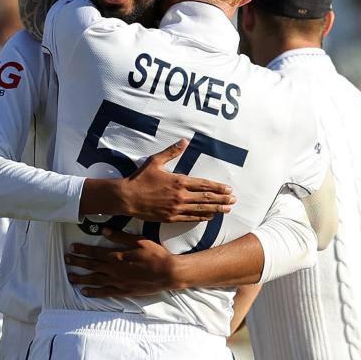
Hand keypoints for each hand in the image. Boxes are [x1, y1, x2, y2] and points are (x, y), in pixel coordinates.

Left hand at [65, 227, 181, 296]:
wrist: (168, 273)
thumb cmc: (156, 255)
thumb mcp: (139, 241)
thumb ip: (120, 236)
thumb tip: (104, 229)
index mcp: (117, 256)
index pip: (95, 252)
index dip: (82, 250)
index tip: (72, 248)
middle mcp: (115, 270)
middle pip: (91, 266)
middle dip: (77, 262)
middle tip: (66, 259)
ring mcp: (118, 282)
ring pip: (95, 280)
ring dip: (81, 278)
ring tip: (70, 276)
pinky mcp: (123, 291)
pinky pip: (105, 292)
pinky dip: (94, 292)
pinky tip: (85, 292)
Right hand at [119, 139, 234, 221]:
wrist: (127, 198)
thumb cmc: (140, 178)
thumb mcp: (155, 161)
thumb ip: (171, 152)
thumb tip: (184, 141)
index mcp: (179, 181)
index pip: (204, 184)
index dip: (218, 187)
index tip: (228, 189)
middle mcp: (180, 195)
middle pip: (206, 198)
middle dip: (222, 199)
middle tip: (233, 200)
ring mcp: (176, 208)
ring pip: (201, 209)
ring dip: (216, 209)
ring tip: (227, 210)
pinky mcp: (171, 217)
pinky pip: (190, 218)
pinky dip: (202, 217)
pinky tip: (210, 217)